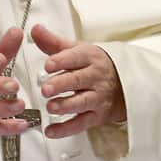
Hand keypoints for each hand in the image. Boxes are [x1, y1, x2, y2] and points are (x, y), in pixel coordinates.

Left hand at [32, 24, 127, 138]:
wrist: (125, 83)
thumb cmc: (95, 65)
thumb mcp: (77, 50)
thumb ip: (53, 43)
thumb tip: (35, 30)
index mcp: (90, 58)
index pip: (76, 58)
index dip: (62, 61)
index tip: (48, 64)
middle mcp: (95, 77)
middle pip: (78, 80)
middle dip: (61, 85)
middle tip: (46, 89)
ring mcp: (97, 97)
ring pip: (82, 102)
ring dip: (66, 106)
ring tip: (51, 107)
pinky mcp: (97, 116)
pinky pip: (81, 124)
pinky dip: (65, 129)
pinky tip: (51, 131)